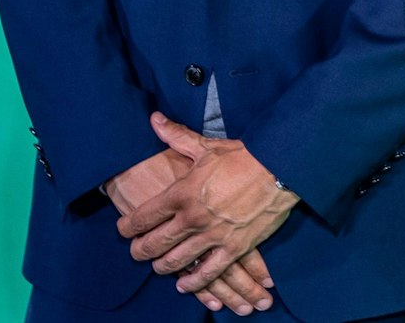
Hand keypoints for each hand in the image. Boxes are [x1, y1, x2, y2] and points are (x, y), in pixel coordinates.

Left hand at [106, 147, 278, 314]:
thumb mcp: (207, 147)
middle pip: (153, 244)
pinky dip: (194, 282)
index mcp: (182, 193)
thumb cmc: (243, 156)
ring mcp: (213, 235)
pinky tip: (185, 284)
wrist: (281, 168)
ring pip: (176, 261)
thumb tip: (154, 120)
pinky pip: (208, 272)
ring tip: (158, 266)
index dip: (127, 227)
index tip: (123, 229)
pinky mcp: (234, 248)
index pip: (143, 217)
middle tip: (136, 251)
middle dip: (139, 250)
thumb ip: (177, 137)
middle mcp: (192, 218)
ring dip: (162, 267)